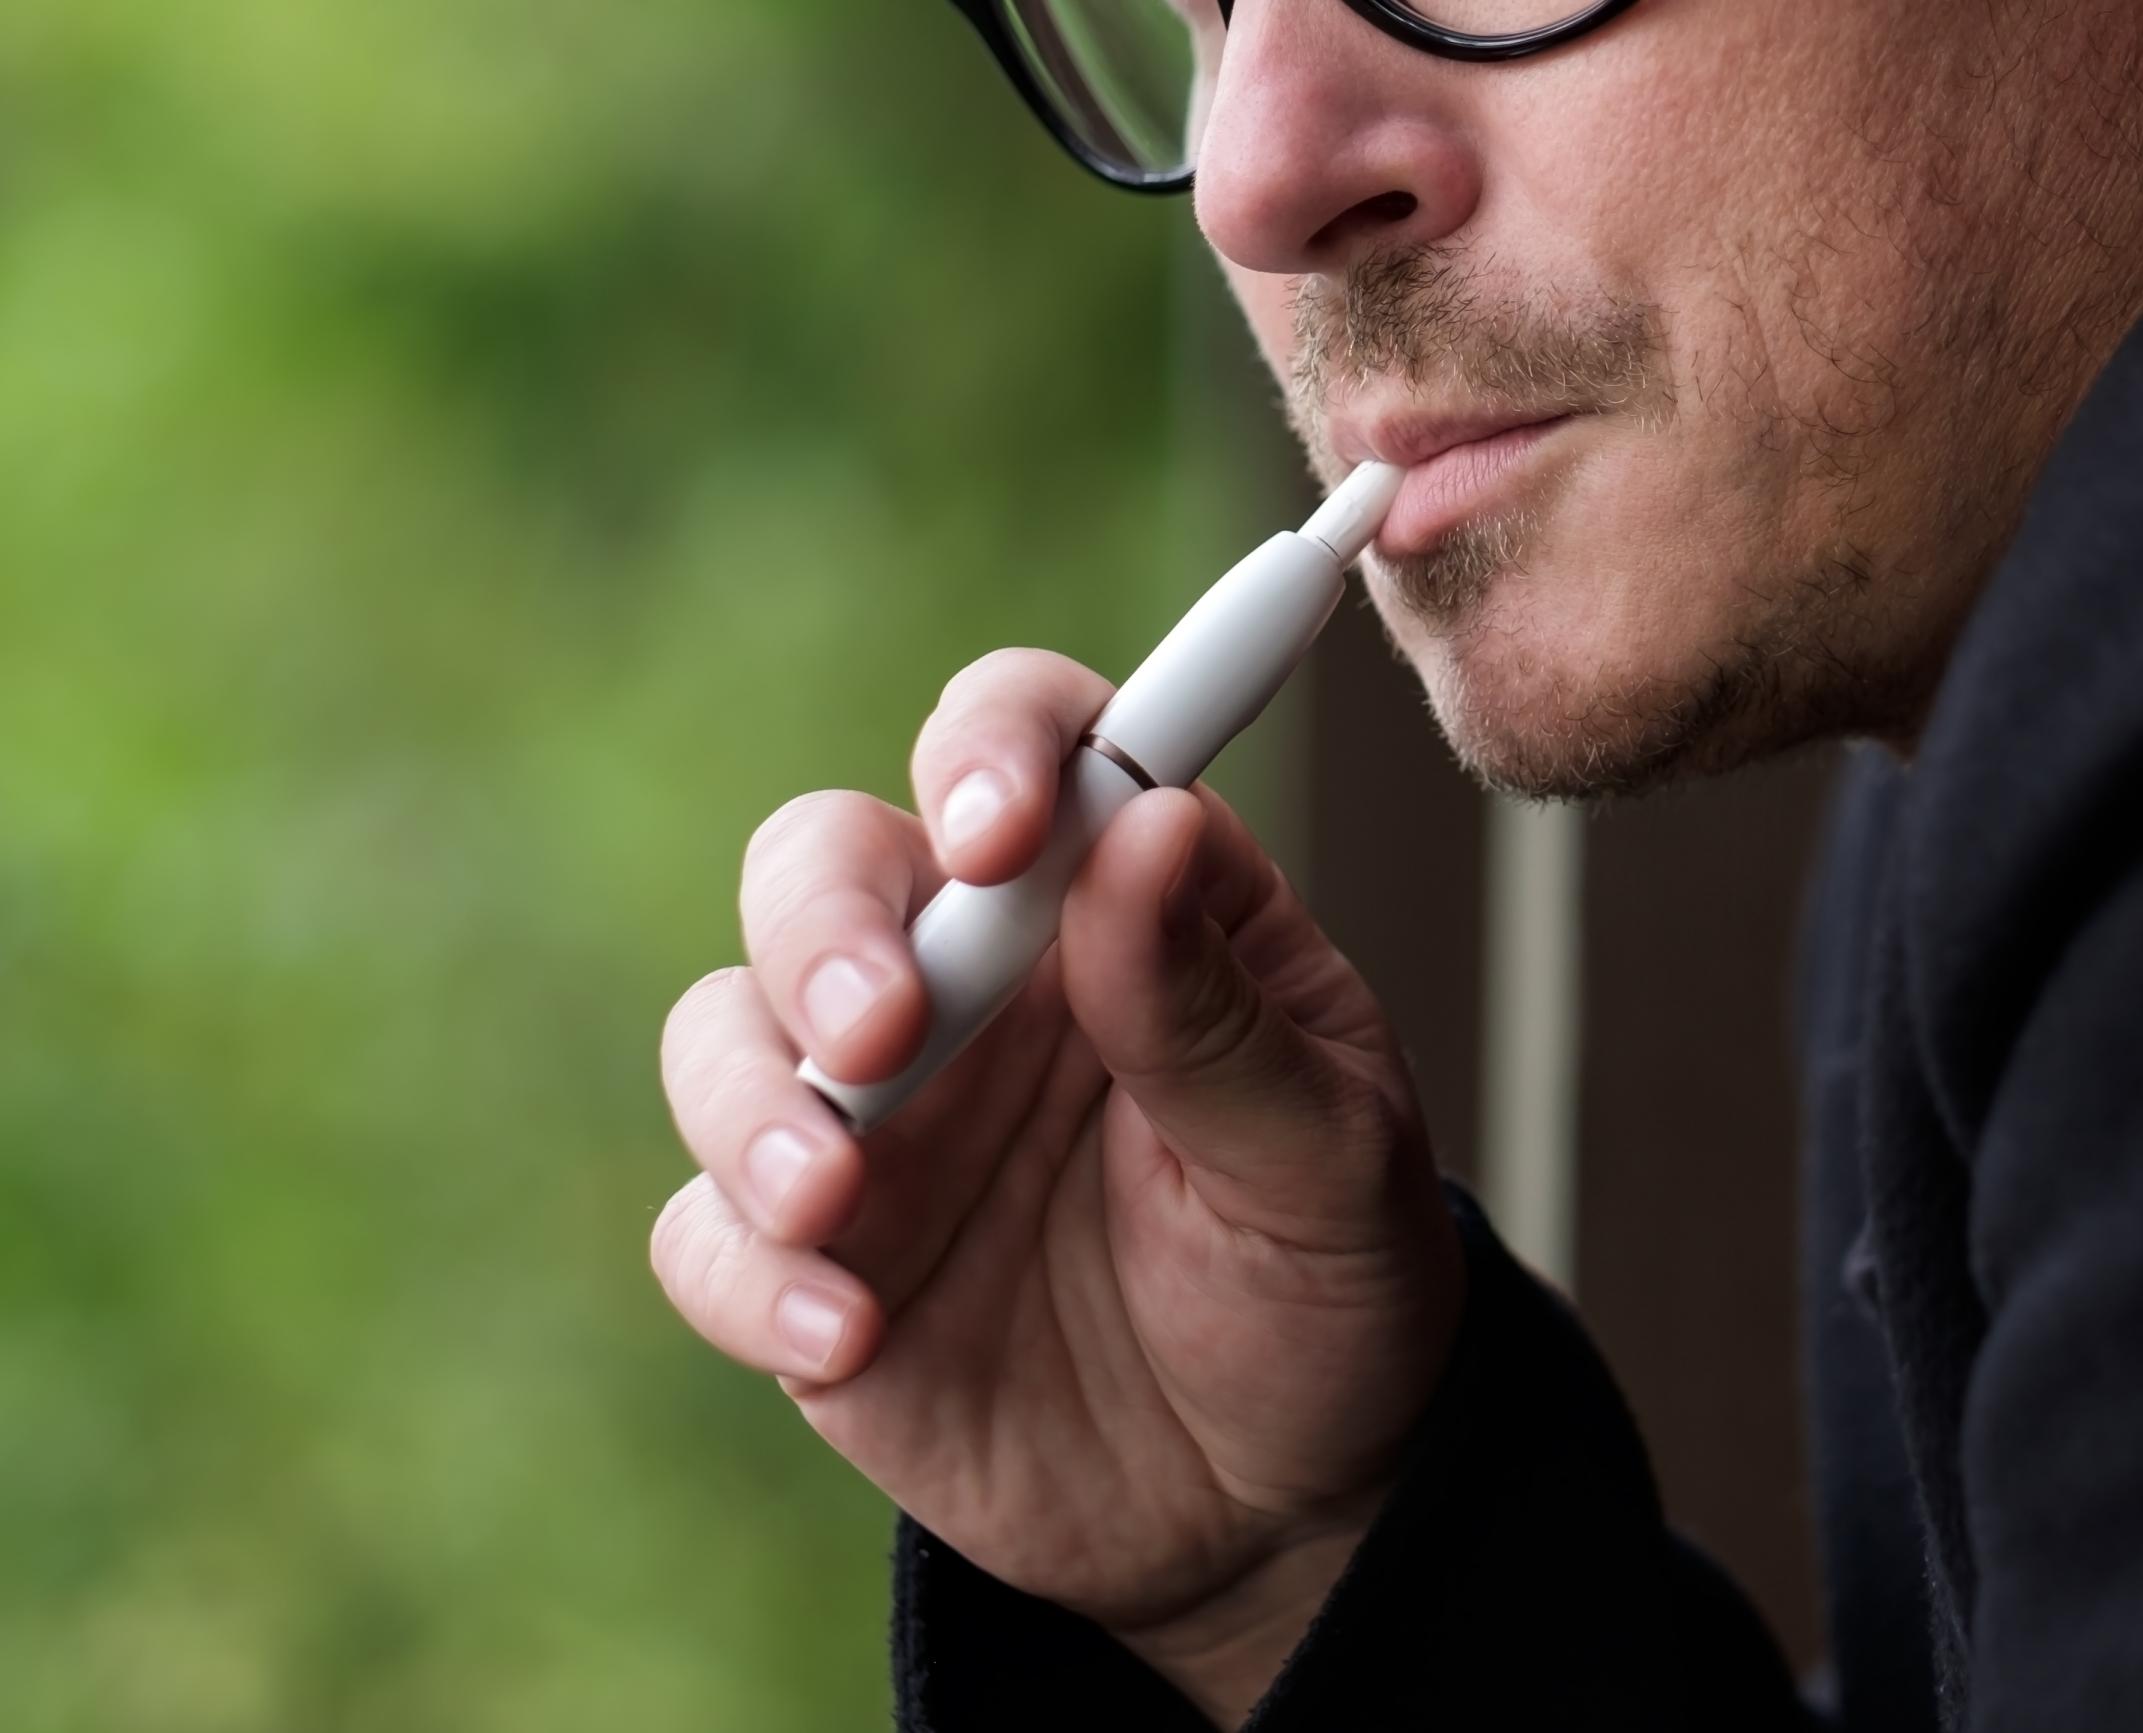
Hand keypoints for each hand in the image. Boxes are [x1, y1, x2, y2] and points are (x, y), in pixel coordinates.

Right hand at [650, 648, 1466, 1724]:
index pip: (1030, 741)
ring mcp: (878, 1120)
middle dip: (825, 925)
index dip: (994, 745)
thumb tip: (1150, 823)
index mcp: (1118, 906)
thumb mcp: (1327, 1161)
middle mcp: (973, 982)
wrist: (1272, 1505)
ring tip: (836, 1198)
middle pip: (825, 860)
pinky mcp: (805, 1261)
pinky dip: (749, 1275)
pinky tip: (847, 1338)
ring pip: (723, 1031)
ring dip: (754, 1101)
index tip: (1005, 830)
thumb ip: (1218, 1011)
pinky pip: (707, 1233)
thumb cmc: (1320, 1286)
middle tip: (887, 1026)